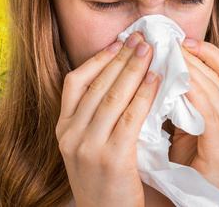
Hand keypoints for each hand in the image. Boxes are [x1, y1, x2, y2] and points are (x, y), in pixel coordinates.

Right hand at [56, 32, 159, 206]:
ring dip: (133, 69)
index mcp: (63, 129)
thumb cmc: (103, 181)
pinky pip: (130, 118)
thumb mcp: (88, 147)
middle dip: (120, 57)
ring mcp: (87, 146)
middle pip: (96, 84)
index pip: (74, 82)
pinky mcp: (111, 158)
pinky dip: (143, 95)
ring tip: (149, 50)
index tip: (117, 43)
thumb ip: (95, 118)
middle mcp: (70, 134)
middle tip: (139, 37)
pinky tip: (155, 80)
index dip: (97, 59)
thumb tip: (121, 80)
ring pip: (112, 96)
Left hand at [168, 38, 218, 204]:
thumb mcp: (187, 125)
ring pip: (213, 87)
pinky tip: (176, 81)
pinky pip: (209, 110)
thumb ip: (182, 102)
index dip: (205, 51)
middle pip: (217, 73)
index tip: (181, 39)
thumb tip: (161, 73)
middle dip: (192, 55)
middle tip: (168, 40)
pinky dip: (192, 92)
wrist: (205, 198)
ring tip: (169, 54)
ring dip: (190, 68)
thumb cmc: (192, 162)